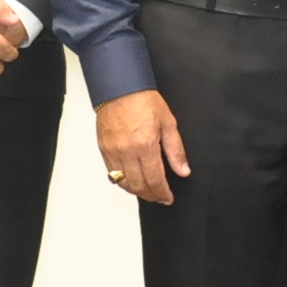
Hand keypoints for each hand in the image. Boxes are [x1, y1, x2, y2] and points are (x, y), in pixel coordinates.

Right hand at [96, 89, 189, 204]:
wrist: (119, 87)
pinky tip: (131, 181)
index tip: (168, 198)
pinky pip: (112, 173)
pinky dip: (122, 182)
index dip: (162, 193)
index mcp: (145, 146)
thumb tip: (183, 170)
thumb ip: (175, 150)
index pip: (155, 179)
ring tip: (148, 192)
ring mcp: (113, 152)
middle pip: (138, 185)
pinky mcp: (103, 149)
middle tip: (159, 198)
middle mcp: (127, 152)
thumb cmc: (143, 100)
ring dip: (136, 191)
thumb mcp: (168, 123)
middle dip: (150, 195)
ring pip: (123, 183)